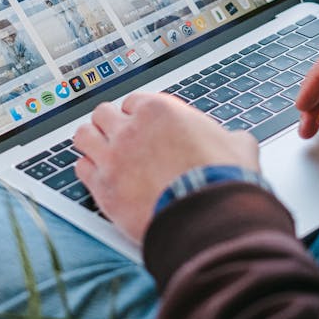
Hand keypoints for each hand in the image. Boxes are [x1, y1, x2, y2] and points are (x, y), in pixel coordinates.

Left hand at [74, 92, 259, 242]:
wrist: (207, 217)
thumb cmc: (222, 181)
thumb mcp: (238, 147)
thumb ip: (230, 138)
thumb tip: (237, 142)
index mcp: (160, 111)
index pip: (134, 101)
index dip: (137, 115)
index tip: (140, 125)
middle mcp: (131, 128)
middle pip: (103, 113)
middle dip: (110, 124)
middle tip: (118, 138)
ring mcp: (113, 156)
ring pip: (84, 135)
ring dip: (91, 141)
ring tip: (99, 151)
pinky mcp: (102, 186)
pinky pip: (80, 168)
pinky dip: (88, 170)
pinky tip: (98, 176)